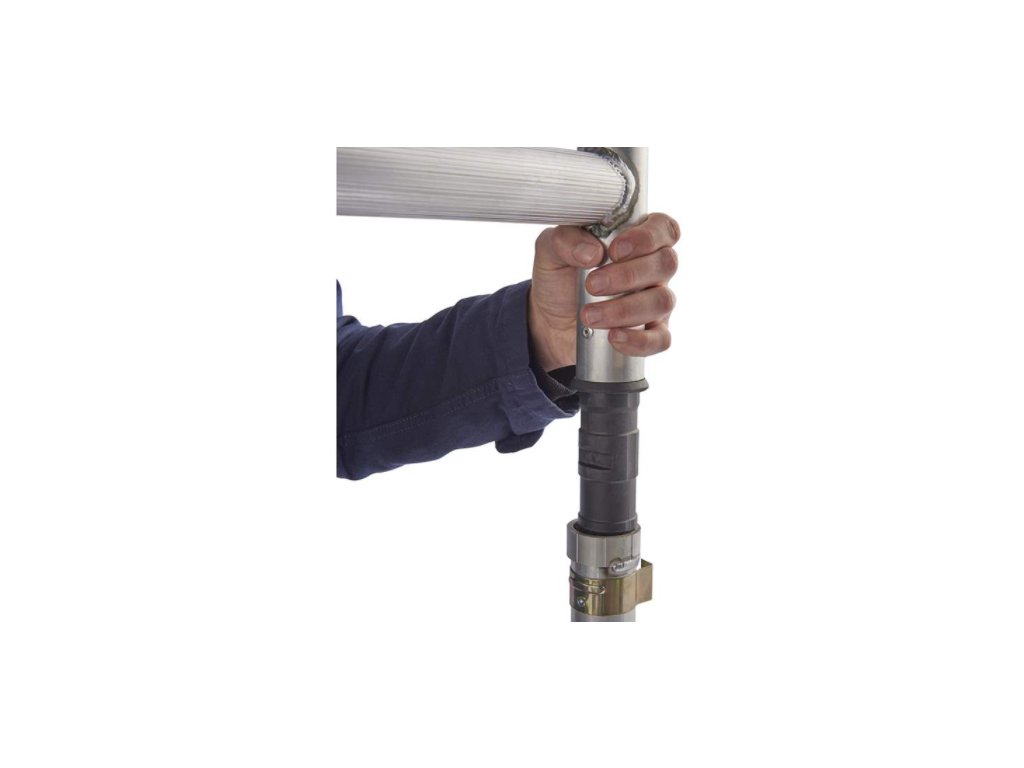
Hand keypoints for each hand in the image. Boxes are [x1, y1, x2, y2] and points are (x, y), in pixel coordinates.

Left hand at [528, 212, 679, 370]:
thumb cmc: (560, 279)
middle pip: (666, 263)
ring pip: (662, 301)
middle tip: (592, 285)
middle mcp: (652, 268)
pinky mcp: (650, 333)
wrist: (550, 322)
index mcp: (636, 239)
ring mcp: (655, 301)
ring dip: (624, 309)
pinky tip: (614, 337)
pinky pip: (660, 339)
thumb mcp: (550, 251)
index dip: (647, 237)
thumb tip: (591, 252)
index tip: (615, 250)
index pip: (663, 228)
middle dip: (628, 275)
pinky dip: (638, 340)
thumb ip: (565, 240)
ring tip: (588, 315)